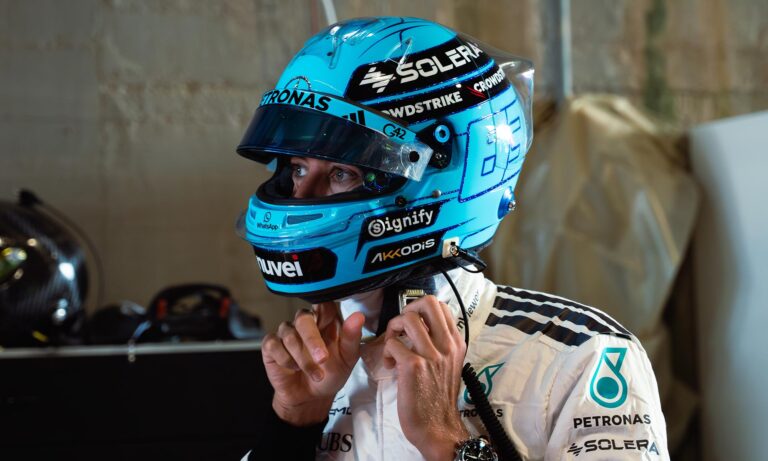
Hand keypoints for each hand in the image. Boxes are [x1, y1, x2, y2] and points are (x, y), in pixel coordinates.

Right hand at [261, 302, 363, 425]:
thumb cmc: (330, 374)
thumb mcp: (347, 359)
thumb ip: (352, 337)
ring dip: (303, 359)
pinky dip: (285, 359)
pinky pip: (273, 344)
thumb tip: (358, 316)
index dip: (324, 309)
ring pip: (289, 335)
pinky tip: (293, 368)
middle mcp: (304, 322)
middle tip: (322, 359)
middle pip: (303, 317)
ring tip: (316, 375)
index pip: (323, 303)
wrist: (311, 398)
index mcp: (325, 320)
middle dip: (312, 340)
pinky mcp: (271, 345)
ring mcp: (286, 333)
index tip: (328, 322)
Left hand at [383, 296, 469, 460]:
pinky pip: (392, 343)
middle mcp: (446, 344)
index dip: (420, 310)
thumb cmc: (439, 398)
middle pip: (427, 302)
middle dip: (407, 310)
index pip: (441, 306)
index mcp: (456, 342)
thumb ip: (440, 344)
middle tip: (401, 329)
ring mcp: (431, 354)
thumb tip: (422, 327)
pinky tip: (390, 365)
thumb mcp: (449, 364)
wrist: (438, 427)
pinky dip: (386, 352)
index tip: (413, 327)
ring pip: (407, 318)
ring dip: (393, 330)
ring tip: (393, 347)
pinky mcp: (413, 365)